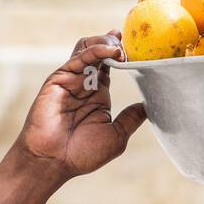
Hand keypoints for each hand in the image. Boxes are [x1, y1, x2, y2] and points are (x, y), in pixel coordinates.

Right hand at [14, 32, 146, 180]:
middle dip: (116, 43)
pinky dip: (96, 50)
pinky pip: (79, 57)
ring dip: (106, 42)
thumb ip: (131, 118)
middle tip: (132, 43)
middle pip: (100, 51)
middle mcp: (84, 84)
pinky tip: (112, 51)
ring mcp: (72, 79)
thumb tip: (150, 106)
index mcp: (98, 95)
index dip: (123, 54)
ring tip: (121, 46)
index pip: (111, 65)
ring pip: (88, 48)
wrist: (53, 161)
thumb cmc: (82, 154)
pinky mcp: (60, 78)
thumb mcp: (116, 136)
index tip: (139, 47)